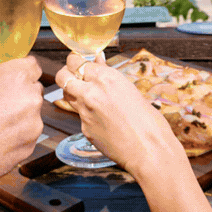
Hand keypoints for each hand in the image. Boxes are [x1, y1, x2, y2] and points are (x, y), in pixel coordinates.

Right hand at [0, 58, 43, 194]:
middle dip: (17, 91)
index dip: (17, 68)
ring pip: (29, 112)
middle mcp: (30, 99)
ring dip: (16, 114)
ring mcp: (32, 126)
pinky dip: (13, 134)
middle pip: (31, 88)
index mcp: (15, 76)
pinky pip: (25, 134)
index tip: (7, 75)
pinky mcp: (29, 148)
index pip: (31, 64)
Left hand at [55, 55, 183, 177]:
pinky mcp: (84, 129)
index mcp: (106, 78)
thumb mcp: (130, 90)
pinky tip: (101, 120)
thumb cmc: (148, 120)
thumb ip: (109, 76)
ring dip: (72, 93)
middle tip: (74, 76)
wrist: (150, 150)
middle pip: (62, 76)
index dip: (77, 62)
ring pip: (66, 96)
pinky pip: (79, 116)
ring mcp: (84, 112)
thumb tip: (98, 62)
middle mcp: (91, 92)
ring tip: (86, 96)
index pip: (77, 61)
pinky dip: (86, 115)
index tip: (80, 64)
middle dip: (66, 74)